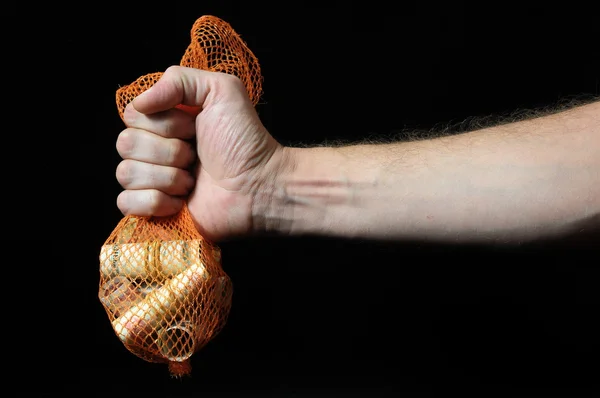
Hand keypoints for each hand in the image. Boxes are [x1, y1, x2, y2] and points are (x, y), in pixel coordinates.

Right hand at [115, 66, 283, 241]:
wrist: (259, 186)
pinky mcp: (154, 210)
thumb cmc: (245, 140)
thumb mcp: (221, 90)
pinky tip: (181, 202)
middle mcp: (154, 149)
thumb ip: (178, 80)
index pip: (132, 115)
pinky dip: (155, 202)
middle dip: (168, 151)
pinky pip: (126, 203)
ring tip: (192, 181)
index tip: (194, 129)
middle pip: (125, 144)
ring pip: (125, 174)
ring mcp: (152, 181)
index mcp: (164, 121)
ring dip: (166, 177)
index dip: (163, 123)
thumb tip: (140, 103)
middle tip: (196, 157)